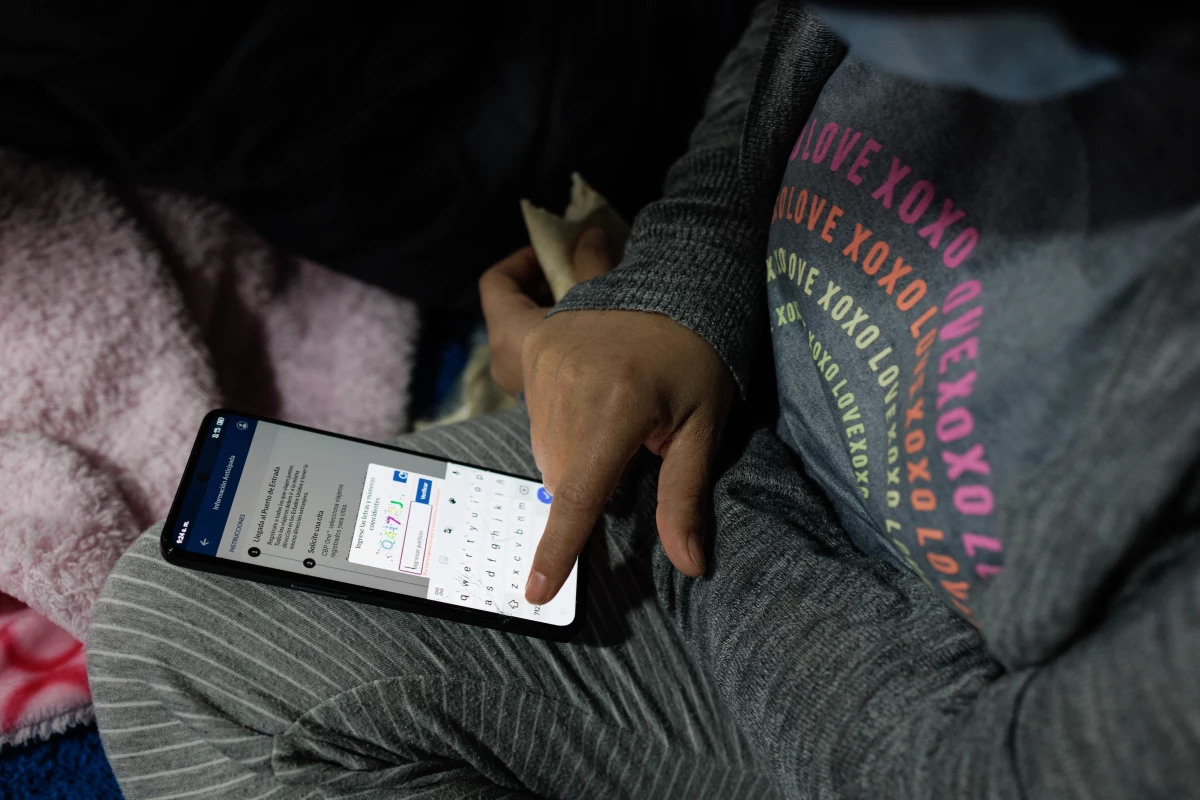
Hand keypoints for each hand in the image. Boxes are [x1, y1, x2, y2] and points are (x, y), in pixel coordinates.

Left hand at [479, 228, 612, 394]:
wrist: (625, 426)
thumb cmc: (609, 361)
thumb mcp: (602, 298)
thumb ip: (589, 263)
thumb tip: (589, 234)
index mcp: (508, 334)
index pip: (496, 283)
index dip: (522, 261)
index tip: (552, 253)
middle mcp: (505, 365)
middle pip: (510, 311)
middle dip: (541, 289)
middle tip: (576, 276)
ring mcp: (522, 389)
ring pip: (526, 339)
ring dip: (553, 318)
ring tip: (591, 305)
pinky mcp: (543, 407)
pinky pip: (540, 364)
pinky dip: (560, 346)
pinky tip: (596, 339)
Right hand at [521, 309, 733, 604]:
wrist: (677, 283)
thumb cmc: (700, 359)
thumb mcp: (704, 427)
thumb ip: (685, 496)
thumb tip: (690, 565)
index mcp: (618, 408)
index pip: (579, 495)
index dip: (557, 549)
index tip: (536, 592)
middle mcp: (570, 385)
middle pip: (563, 476)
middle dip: (592, 480)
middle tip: (634, 441)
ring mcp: (545, 362)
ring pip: (545, 449)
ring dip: (574, 452)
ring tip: (616, 411)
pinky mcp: (533, 347)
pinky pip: (530, 411)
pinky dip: (555, 425)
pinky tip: (579, 403)